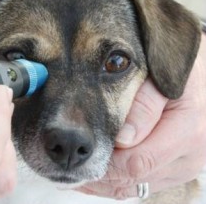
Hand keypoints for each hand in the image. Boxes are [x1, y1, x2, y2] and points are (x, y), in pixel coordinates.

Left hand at [77, 34, 205, 198]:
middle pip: (133, 179)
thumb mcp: (161, 77)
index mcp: (188, 130)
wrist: (196, 84)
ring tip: (72, 173)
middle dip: (98, 174)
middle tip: (66, 167)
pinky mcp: (175, 170)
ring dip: (102, 182)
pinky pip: (141, 185)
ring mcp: (183, 166)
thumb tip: (123, 139)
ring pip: (134, 186)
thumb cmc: (175, 72)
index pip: (138, 161)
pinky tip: (93, 172)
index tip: (78, 153)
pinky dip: (114, 181)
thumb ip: (144, 105)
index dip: (105, 161)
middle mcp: (190, 155)